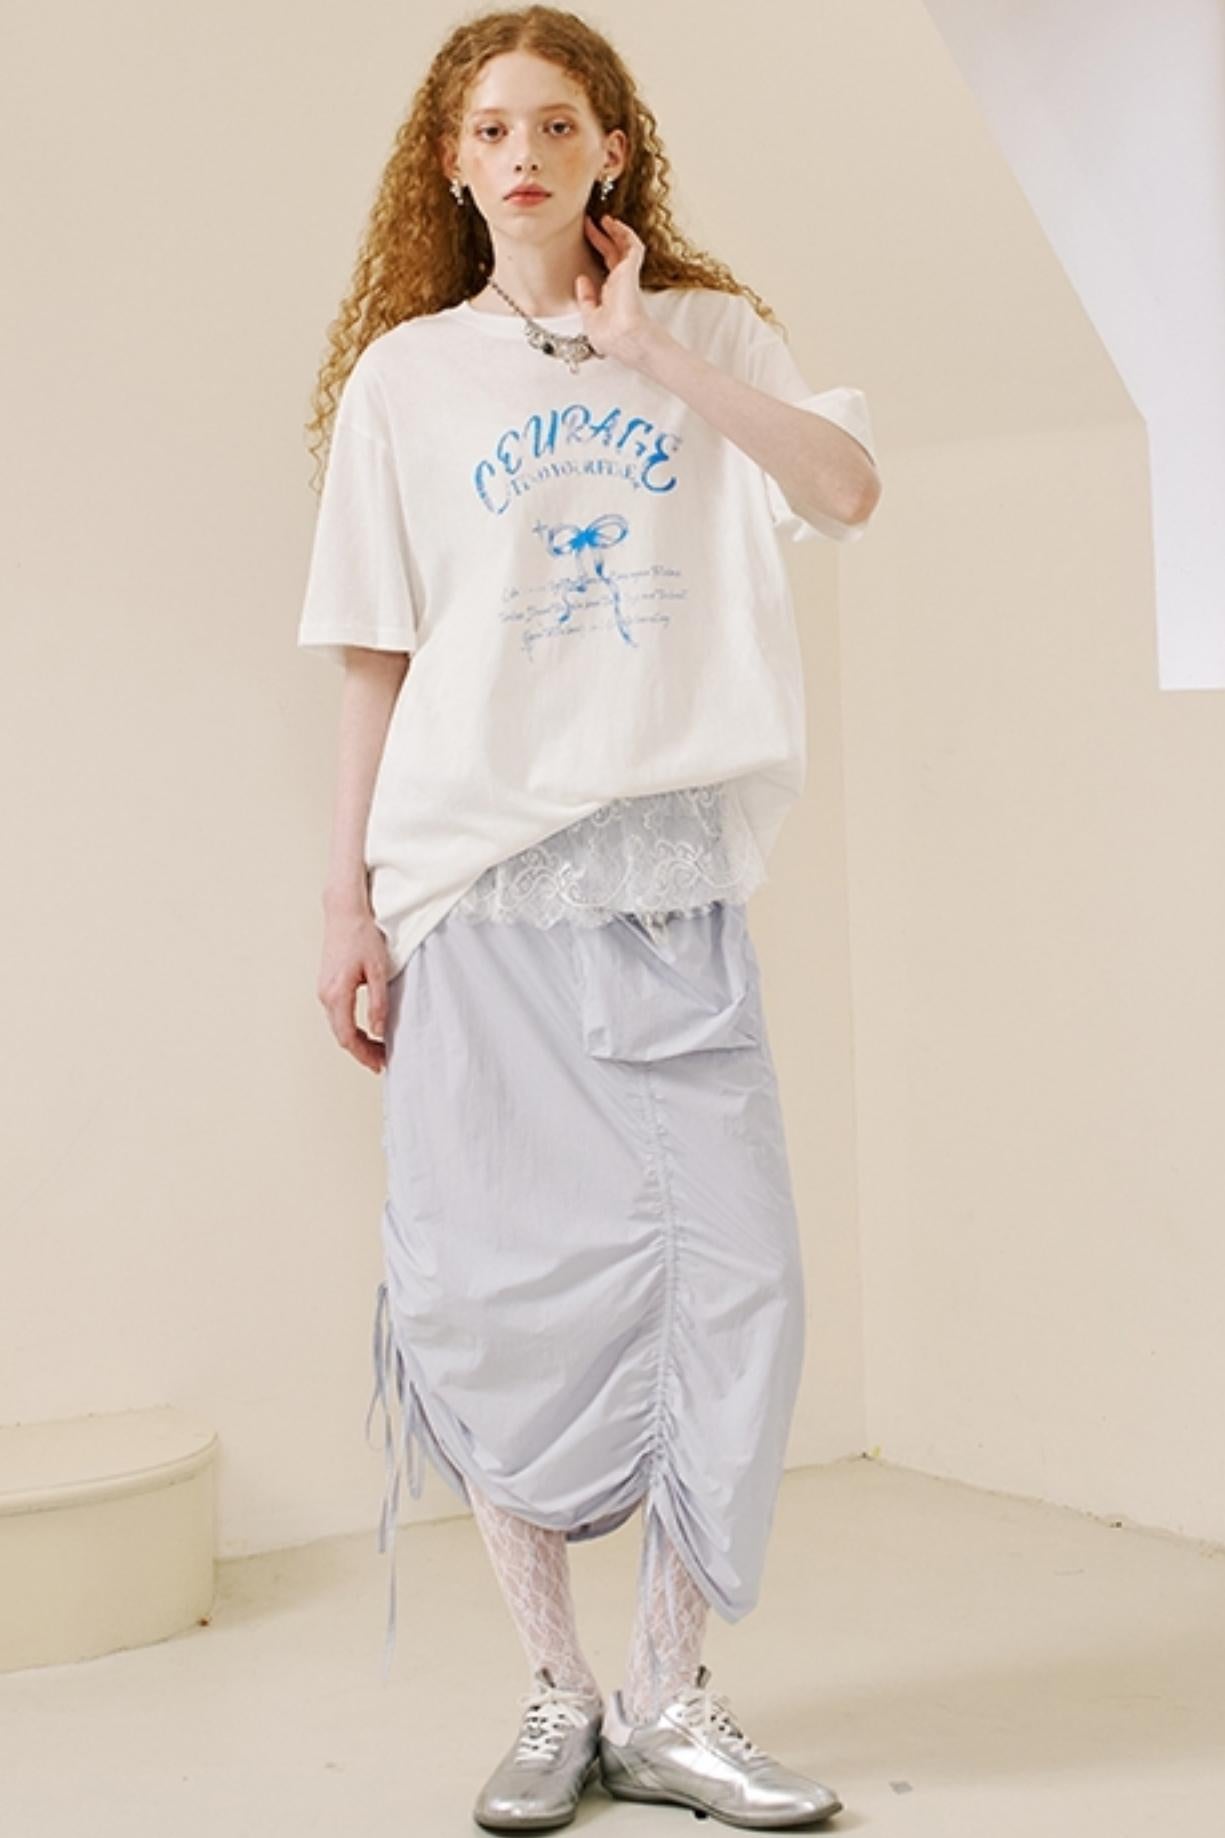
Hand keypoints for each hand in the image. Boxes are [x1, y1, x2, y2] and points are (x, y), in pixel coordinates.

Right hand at [317, 903, 392, 1072]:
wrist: (344, 911)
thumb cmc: (361, 935)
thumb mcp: (378, 970)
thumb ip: (379, 1002)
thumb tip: (380, 1030)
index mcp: (337, 993)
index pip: (349, 1036)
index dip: (364, 1054)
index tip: (380, 1064)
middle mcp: (325, 994)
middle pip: (342, 1035)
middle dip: (362, 1051)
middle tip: (382, 1060)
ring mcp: (323, 989)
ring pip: (338, 1025)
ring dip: (357, 1039)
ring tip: (378, 1048)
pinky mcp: (327, 984)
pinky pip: (337, 1014)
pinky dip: (351, 1026)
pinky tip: (367, 1029)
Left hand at [576, 214, 655, 363]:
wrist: (622, 339)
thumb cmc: (610, 337)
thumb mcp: (590, 318)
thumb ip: (586, 299)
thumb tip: (581, 279)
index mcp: (612, 292)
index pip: (607, 265)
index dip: (598, 250)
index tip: (586, 237)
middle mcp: (621, 282)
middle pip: (614, 253)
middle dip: (602, 236)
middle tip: (590, 222)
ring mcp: (627, 275)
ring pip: (625, 246)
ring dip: (615, 231)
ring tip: (605, 218)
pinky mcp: (631, 270)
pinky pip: (633, 246)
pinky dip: (625, 233)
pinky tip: (615, 224)